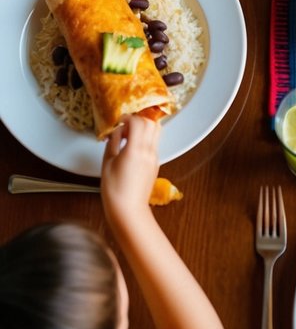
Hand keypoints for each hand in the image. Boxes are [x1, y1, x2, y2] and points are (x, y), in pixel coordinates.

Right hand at [101, 115, 160, 229]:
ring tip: (130, 137)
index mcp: (135, 149)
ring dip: (144, 128)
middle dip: (138, 120)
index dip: (128, 118)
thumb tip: (116, 131)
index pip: (138, 122)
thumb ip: (113, 143)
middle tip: (125, 127)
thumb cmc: (114, 191)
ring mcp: (154, 157)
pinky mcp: (155, 164)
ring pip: (156, 132)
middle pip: (151, 123)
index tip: (119, 121)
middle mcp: (148, 151)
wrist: (128, 210)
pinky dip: (146, 139)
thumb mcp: (107, 164)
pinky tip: (133, 149)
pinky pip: (154, 144)